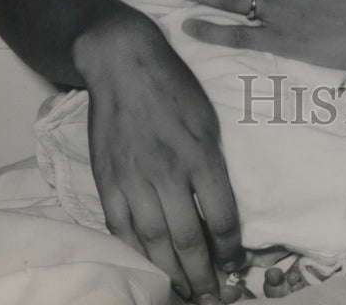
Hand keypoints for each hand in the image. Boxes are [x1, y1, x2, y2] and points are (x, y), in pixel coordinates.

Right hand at [73, 8, 243, 302]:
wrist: (123, 63)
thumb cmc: (174, 86)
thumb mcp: (207, 119)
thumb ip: (212, 163)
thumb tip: (219, 205)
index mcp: (201, 154)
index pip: (223, 216)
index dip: (232, 250)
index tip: (238, 268)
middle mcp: (168, 171)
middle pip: (189, 239)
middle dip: (204, 276)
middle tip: (214, 299)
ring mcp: (134, 178)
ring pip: (154, 242)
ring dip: (171, 274)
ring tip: (185, 293)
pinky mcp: (107, 179)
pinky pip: (120, 228)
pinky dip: (134, 254)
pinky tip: (146, 269)